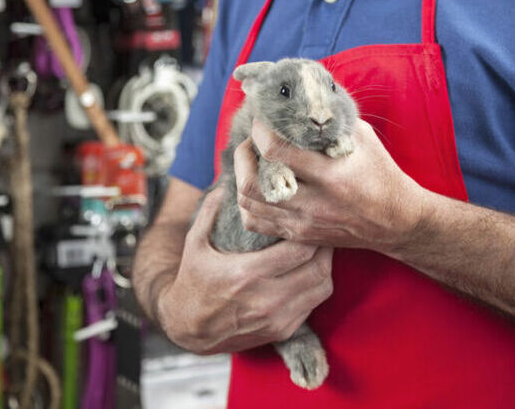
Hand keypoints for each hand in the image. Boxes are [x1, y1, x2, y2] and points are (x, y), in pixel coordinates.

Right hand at [157, 187, 333, 354]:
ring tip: (319, 250)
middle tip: (322, 230)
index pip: (299, 250)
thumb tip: (226, 183)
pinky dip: (316, 286)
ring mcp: (277, 319)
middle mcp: (266, 299)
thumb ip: (210, 210)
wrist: (188, 329)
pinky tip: (308, 272)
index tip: (310, 217)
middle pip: (318, 268)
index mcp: (247, 274)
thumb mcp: (195, 243)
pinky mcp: (282, 331)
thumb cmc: (193, 281)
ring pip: (322, 287)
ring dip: (325, 266)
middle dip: (325, 246)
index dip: (310, 232)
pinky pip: (314, 305)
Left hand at [235, 119, 427, 252]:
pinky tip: (260, 187)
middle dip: (243, 155)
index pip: (275, 150)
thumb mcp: (362, 138)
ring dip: (243, 176)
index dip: (260, 130)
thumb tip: (300, 98)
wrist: (396, 221)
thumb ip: (330, 120)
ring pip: (248, 203)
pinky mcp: (300, 234)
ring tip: (254, 162)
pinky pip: (256, 222)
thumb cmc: (380, 173)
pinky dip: (248, 203)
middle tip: (252, 142)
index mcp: (331, 173)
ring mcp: (304, 222)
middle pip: (253, 182)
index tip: (263, 120)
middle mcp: (314, 202)